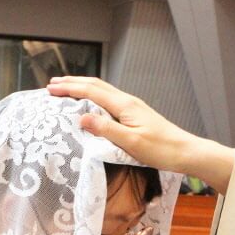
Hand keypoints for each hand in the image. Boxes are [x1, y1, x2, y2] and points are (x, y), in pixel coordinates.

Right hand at [47, 76, 234, 192]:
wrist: (185, 152)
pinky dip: (92, 95)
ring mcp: (131, 106)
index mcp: (124, 105)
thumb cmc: (160, 149)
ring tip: (66, 88)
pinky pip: (108, 98)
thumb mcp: (130, 142)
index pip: (91, 91)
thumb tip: (81, 118)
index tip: (50, 88)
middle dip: (72, 82)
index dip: (69, 88)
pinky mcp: (134, 113)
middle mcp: (127, 101)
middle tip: (52, 83)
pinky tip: (90, 102)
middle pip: (95, 85)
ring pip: (102, 90)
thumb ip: (105, 129)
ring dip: (82, 87)